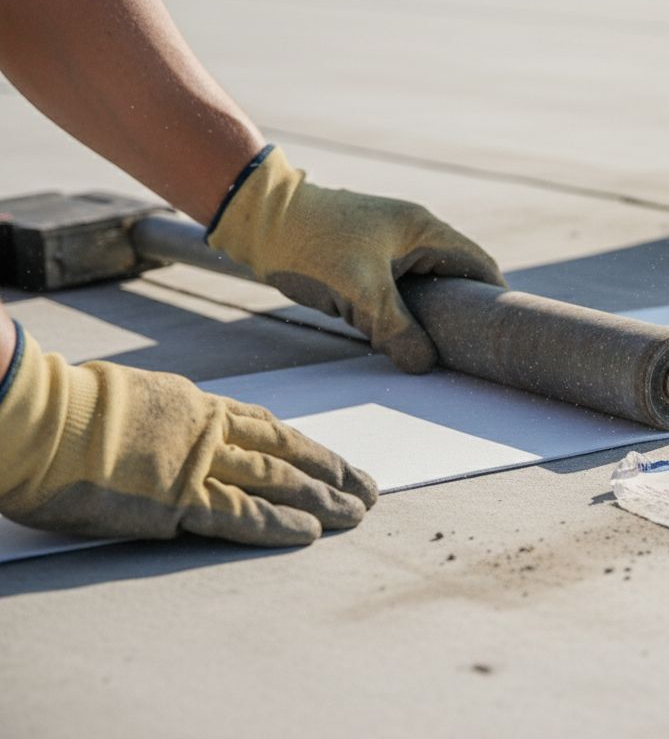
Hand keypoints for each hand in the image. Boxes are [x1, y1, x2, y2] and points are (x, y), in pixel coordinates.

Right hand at [0, 326, 376, 545]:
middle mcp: (208, 432)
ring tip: (356, 513)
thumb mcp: (131, 400)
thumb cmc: (66, 410)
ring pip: (277, 482)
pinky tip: (311, 532)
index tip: (335, 461)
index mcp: (196, 406)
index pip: (267, 428)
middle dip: (332, 472)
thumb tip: (172, 436)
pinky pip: (242, 515)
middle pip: (287, 453)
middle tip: (368, 488)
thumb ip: (165, 420)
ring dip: (322, 499)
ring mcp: (197, 465)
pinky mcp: (178, 501)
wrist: (36, 418)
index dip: (308, 448)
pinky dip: (280, 524)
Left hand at [208, 146, 504, 373]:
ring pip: (424, 286)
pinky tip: (393, 334)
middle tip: (464, 349)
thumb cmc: (312, 244)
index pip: (478, 265)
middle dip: (460, 313)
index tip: (500, 334)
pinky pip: (398, 288)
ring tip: (430, 347)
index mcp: (425, 229)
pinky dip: (401, 311)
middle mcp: (414, 232)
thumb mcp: (360, 293)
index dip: (493, 298)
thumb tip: (425, 364)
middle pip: (455, 278)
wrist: (258, 217)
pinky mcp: (366, 256)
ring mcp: (390, 244)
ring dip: (427, 315)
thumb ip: (396, 330)